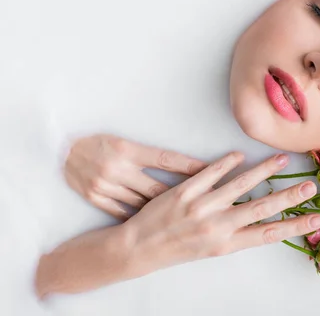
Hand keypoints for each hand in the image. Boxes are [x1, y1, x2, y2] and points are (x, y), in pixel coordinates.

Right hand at [65, 134, 205, 218]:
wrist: (60, 148)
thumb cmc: (99, 142)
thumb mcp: (125, 141)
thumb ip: (149, 155)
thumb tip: (183, 168)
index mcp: (128, 149)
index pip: (166, 160)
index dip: (190, 168)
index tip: (212, 174)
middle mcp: (117, 167)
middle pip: (158, 189)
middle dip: (182, 200)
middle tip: (203, 207)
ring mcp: (105, 185)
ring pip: (142, 204)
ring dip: (162, 213)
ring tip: (182, 220)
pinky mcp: (94, 197)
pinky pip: (122, 213)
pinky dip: (139, 218)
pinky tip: (153, 225)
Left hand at [123, 151, 319, 273]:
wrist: (139, 249)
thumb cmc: (178, 249)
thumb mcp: (211, 249)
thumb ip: (236, 234)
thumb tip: (262, 219)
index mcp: (227, 244)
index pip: (269, 234)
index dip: (296, 226)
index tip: (316, 219)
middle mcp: (217, 227)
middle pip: (261, 208)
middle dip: (289, 197)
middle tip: (311, 186)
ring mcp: (201, 208)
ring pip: (239, 185)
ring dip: (263, 171)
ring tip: (282, 159)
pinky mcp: (184, 192)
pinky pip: (210, 173)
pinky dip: (226, 162)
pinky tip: (240, 154)